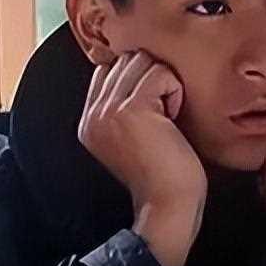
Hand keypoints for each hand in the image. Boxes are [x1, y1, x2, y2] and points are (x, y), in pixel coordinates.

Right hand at [78, 51, 206, 265]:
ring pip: (142, 61)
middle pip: (125, 60)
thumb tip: (145, 68)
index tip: (158, 106)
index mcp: (90, 120)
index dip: (139, 77)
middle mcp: (93, 113)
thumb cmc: (165, 174)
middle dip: (153, 76)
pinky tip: (175, 118)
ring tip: (170, 115)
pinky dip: (175, 90)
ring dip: (165, 82)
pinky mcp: (131, 109)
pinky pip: (160, 73)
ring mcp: (108, 110)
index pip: (109, 69)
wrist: (168, 205)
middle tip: (167, 112)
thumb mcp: (136, 137)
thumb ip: (127, 106)